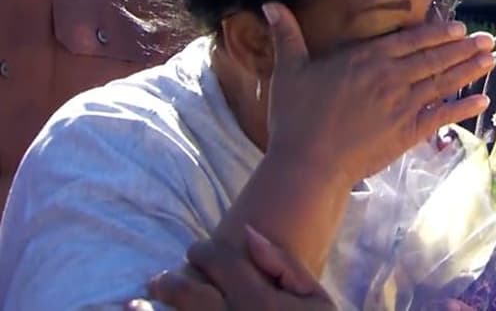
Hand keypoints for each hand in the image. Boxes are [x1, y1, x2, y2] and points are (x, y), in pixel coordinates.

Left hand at [128, 225, 335, 310]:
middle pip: (188, 292)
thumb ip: (284, 264)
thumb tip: (248, 233)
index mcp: (260, 301)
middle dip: (171, 281)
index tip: (197, 252)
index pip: (219, 262)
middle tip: (159, 280)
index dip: (203, 252)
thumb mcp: (317, 298)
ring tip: (136, 305)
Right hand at [262, 2, 494, 186]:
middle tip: (488, 40)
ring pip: (443, 82)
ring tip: (492, 59)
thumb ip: (287, 35)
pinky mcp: (408, 132)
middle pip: (434, 59)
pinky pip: (442, 116)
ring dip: (469, 70)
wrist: (309, 163)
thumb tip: (270, 3)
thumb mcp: (289, 70)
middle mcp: (391, 77)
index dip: (437, 33)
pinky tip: (481, 100)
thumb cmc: (296, 117)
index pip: (410, 40)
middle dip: (463, 48)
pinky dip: (463, 108)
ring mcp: (403, 105)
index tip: (458, 28)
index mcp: (366, 58)